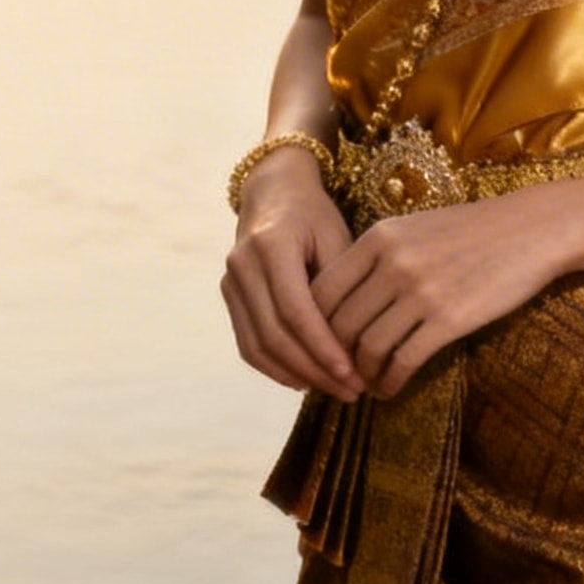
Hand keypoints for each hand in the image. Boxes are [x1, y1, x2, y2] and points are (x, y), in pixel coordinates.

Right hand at [222, 157, 361, 400]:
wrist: (275, 191)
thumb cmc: (315, 215)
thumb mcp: (338, 237)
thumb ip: (341, 287)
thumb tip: (354, 346)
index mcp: (272, 244)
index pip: (296, 310)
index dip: (323, 348)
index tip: (353, 374)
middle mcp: (243, 264)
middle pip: (274, 334)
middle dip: (314, 369)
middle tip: (350, 391)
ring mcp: (230, 281)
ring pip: (256, 346)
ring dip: (295, 375)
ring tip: (332, 389)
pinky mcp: (229, 295)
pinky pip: (248, 343)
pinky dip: (274, 367)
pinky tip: (305, 379)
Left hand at [310, 192, 561, 399]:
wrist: (531, 229)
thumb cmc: (471, 230)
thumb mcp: (414, 229)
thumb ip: (377, 257)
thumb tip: (342, 303)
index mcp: (379, 238)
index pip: (322, 291)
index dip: (313, 326)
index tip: (319, 346)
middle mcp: (392, 263)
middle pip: (339, 324)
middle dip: (333, 358)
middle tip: (338, 375)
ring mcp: (420, 292)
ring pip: (368, 347)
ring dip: (361, 375)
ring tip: (365, 385)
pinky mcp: (449, 319)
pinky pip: (404, 360)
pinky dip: (390, 382)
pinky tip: (390, 388)